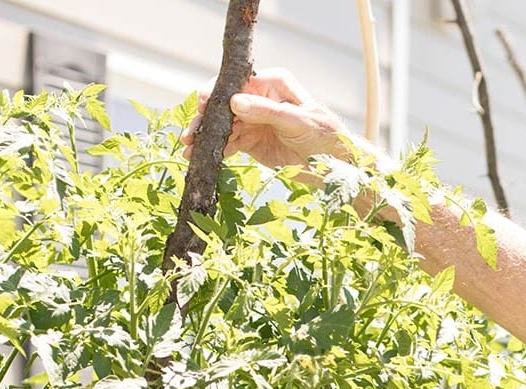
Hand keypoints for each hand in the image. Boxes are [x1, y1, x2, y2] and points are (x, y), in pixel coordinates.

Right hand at [181, 67, 350, 167]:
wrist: (336, 167)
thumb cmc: (326, 138)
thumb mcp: (299, 122)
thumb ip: (268, 112)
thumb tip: (235, 101)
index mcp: (273, 83)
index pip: (238, 83)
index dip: (218, 93)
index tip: (204, 105)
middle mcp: (259, 98)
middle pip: (224, 105)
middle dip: (206, 118)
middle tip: (190, 133)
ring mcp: (253, 120)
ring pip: (222, 125)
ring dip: (206, 137)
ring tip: (189, 149)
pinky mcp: (250, 140)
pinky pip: (227, 143)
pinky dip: (214, 150)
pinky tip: (200, 157)